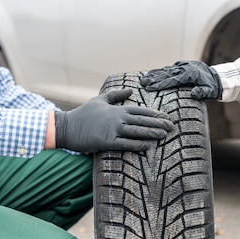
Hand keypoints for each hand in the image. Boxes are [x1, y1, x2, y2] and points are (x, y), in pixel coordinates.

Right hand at [55, 88, 173, 152]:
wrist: (67, 127)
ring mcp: (113, 130)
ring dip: (152, 133)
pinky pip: (126, 144)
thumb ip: (116, 95)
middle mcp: (117, 118)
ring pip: (137, 132)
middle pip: (142, 121)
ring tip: (165, 135)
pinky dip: (139, 145)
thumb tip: (131, 90)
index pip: (141, 111)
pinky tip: (149, 145)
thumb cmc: (84, 114)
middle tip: (172, 127)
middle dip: (159, 124)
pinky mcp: (107, 142)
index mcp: (117, 109)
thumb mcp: (100, 99)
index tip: (166, 117)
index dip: (155, 114)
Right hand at [140, 61, 221, 99]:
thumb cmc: (213, 86)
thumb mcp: (210, 91)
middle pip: (167, 74)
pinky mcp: (181, 66)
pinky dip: (159, 72)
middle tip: (143, 83)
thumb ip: (202, 92)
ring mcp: (182, 66)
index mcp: (190, 74)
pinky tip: (151, 75)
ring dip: (154, 75)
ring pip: (166, 70)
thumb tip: (194, 93)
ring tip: (143, 79)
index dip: (162, 84)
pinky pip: (168, 69)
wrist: (217, 76)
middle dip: (154, 79)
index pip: (173, 80)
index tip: (151, 87)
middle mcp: (184, 68)